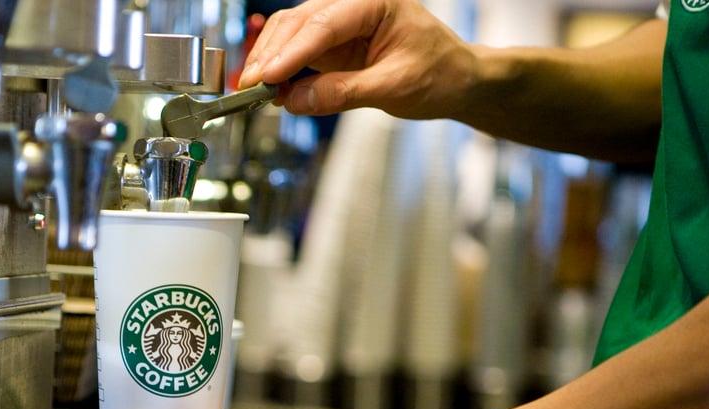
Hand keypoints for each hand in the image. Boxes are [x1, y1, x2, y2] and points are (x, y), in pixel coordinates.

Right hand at [238, 0, 476, 119]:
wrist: (456, 80)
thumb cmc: (439, 73)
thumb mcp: (394, 87)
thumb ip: (343, 93)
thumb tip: (296, 100)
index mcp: (375, 2)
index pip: (323, 24)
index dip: (292, 52)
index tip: (268, 77)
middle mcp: (352, 6)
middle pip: (297, 22)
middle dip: (271, 54)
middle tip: (252, 87)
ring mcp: (339, 25)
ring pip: (290, 33)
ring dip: (269, 61)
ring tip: (254, 90)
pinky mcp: (331, 46)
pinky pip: (296, 52)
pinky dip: (280, 70)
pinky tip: (269, 88)